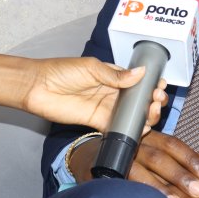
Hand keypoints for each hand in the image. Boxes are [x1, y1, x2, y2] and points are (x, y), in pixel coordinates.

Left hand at [23, 58, 167, 131]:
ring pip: (133, 115)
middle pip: (140, 100)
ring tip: (151, 113)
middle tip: (156, 101)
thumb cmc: (61, 71)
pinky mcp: (98, 123)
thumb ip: (116, 75)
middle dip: (153, 101)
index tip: (159, 86)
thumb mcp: (92, 68)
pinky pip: (119, 128)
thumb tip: (141, 73)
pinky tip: (140, 129)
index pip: (139, 81)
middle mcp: (113, 93)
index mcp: (113, 76)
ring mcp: (107, 109)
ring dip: (146, 116)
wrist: (38, 88)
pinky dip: (131, 130)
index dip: (152, 85)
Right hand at [69, 131, 198, 197]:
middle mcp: (134, 144)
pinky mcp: (105, 173)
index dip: (190, 158)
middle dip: (179, 175)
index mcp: (150, 137)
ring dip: (158, 188)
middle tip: (198, 190)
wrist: (92, 154)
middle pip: (158, 158)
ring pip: (138, 172)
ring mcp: (118, 158)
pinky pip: (121, 184)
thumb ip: (183, 156)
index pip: (172, 145)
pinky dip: (134, 195)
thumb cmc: (134, 153)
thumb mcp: (159, 149)